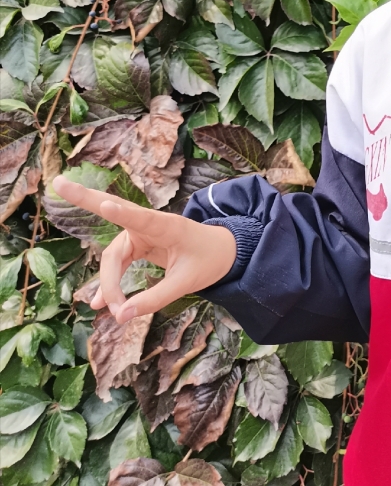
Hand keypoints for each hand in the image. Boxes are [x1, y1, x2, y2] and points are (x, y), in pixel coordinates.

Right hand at [52, 175, 236, 322]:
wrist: (223, 252)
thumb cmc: (208, 260)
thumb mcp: (187, 283)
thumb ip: (155, 299)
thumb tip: (119, 317)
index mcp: (169, 226)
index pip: (142, 218)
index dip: (122, 213)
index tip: (105, 205)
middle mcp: (151, 225)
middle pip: (113, 211)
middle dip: (84, 198)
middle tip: (58, 183)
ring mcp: (142, 233)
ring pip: (112, 255)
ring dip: (107, 281)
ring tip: (106, 308)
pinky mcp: (138, 244)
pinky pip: (116, 261)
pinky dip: (108, 281)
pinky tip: (98, 302)